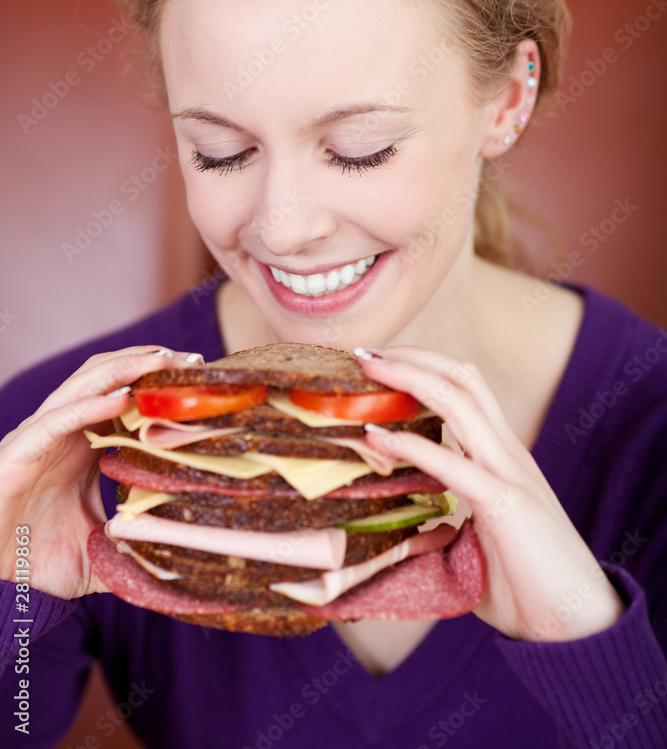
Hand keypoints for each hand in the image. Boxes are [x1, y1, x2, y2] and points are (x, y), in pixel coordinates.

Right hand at [0, 346, 202, 599]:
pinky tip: (122, 398)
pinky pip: (58, 419)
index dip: (158, 384)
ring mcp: (42, 437)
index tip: (199, 379)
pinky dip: (90, 405)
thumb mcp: (99, 553)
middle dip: (149, 363)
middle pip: (109, 379)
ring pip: (85, 385)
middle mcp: (65, 433)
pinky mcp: (21, 451)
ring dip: (125, 368)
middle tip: (193, 361)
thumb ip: (134, 550)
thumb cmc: (34, 561)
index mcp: (85, 446)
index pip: (125, 398)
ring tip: (165, 360)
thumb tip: (177, 564)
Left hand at [356, 345, 624, 641]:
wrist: (579, 626)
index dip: (425, 366)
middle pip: (463, 378)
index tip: (381, 362)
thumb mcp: (477, 542)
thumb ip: (445, 524)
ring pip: (461, 402)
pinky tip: (377, 438)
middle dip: (413, 356)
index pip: (467, 388)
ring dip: (410, 377)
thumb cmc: (527, 586)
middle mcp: (509, 454)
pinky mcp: (506, 506)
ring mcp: (510, 474)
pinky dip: (412, 444)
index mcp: (504, 457)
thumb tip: (403, 528)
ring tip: (368, 367)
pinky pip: (454, 464)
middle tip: (365, 351)